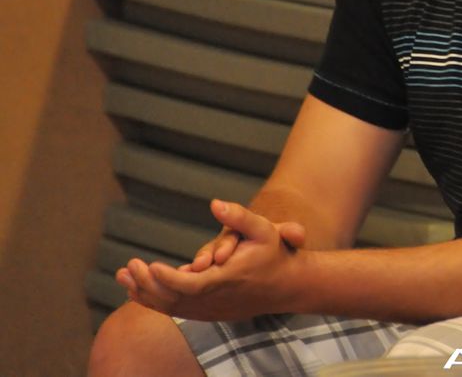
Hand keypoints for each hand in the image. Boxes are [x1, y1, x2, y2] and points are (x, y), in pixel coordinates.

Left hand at [115, 199, 304, 320]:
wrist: (284, 286)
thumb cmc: (273, 254)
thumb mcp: (263, 230)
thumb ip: (239, 216)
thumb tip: (215, 202)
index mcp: (227, 279)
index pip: (190, 285)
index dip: (167, 279)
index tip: (149, 265)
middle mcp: (215, 298)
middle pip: (173, 298)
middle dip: (147, 284)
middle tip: (128, 267)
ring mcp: (210, 308)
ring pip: (171, 307)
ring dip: (145, 293)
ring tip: (122, 276)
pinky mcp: (207, 312)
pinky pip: (175, 311)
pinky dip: (154, 302)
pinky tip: (136, 291)